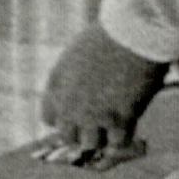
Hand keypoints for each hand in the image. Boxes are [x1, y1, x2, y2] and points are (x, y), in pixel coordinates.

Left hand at [44, 23, 167, 160]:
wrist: (130, 34)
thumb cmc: (105, 38)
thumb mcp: (74, 57)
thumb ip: (69, 81)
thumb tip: (74, 97)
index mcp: (55, 85)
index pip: (49, 118)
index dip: (64, 119)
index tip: (76, 116)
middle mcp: (69, 104)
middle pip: (68, 136)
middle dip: (81, 132)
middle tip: (96, 125)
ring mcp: (93, 114)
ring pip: (92, 144)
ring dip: (102, 137)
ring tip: (113, 125)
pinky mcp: (119, 120)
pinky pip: (117, 143)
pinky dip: (123, 137)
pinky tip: (128, 124)